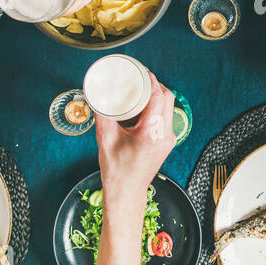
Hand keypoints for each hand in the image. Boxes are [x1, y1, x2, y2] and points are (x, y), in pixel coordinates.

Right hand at [94, 75, 175, 217]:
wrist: (126, 192)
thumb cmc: (116, 170)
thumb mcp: (105, 138)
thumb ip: (101, 114)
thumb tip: (96, 95)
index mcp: (151, 133)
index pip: (159, 97)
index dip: (152, 81)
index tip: (142, 72)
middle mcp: (164, 135)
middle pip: (168, 99)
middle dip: (155, 86)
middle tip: (139, 80)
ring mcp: (168, 140)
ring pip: (169, 108)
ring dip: (156, 97)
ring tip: (139, 93)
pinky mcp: (166, 143)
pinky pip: (165, 118)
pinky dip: (156, 109)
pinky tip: (142, 109)